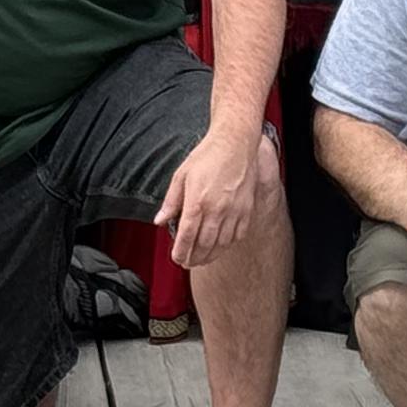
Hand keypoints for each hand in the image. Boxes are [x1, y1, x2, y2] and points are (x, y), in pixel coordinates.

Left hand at [156, 121, 274, 268]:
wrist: (235, 143)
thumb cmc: (208, 156)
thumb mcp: (181, 175)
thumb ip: (171, 201)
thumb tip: (160, 221)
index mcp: (197, 201)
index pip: (186, 236)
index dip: (180, 251)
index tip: (176, 258)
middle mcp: (217, 210)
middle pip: (204, 245)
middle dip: (194, 258)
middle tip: (187, 263)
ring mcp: (234, 211)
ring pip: (221, 244)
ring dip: (210, 255)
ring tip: (201, 259)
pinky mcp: (246, 210)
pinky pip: (237, 235)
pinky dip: (227, 245)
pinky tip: (220, 246)